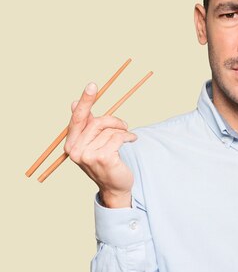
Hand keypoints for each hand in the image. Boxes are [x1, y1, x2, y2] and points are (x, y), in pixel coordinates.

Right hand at [64, 82, 136, 207]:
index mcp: (71, 143)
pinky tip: (132, 139)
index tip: (93, 85)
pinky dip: (128, 136)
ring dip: (123, 131)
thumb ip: (85, 125)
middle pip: (97, 122)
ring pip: (109, 130)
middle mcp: (76, 150)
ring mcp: (88, 155)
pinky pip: (118, 137)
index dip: (87, 101)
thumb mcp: (93, 143)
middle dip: (114, 120)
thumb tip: (74, 102)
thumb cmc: (105, 161)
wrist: (114, 187)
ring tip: (128, 136)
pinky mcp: (103, 158)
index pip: (78, 118)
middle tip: (124, 124)